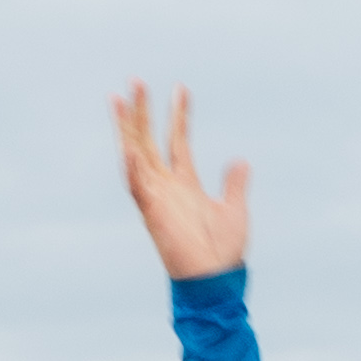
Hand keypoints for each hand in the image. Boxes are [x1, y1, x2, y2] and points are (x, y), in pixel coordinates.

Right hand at [112, 81, 250, 279]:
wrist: (215, 280)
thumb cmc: (223, 251)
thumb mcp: (234, 209)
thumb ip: (234, 184)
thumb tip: (241, 162)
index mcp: (184, 183)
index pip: (178, 140)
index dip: (179, 114)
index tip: (181, 88)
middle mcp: (166, 186)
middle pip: (148, 140)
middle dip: (142, 111)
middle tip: (135, 81)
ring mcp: (155, 197)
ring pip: (135, 154)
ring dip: (127, 127)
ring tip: (119, 98)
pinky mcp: (151, 212)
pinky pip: (137, 185)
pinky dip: (131, 166)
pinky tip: (127, 145)